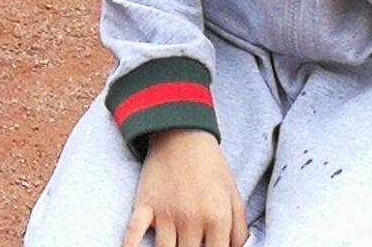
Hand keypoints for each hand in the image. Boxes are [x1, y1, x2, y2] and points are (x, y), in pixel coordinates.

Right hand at [123, 128, 247, 246]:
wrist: (181, 135)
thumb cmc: (210, 166)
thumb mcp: (234, 196)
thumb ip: (239, 229)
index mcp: (217, 219)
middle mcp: (191, 220)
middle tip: (191, 245)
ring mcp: (165, 213)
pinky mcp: (145, 204)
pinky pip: (134, 232)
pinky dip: (131, 245)